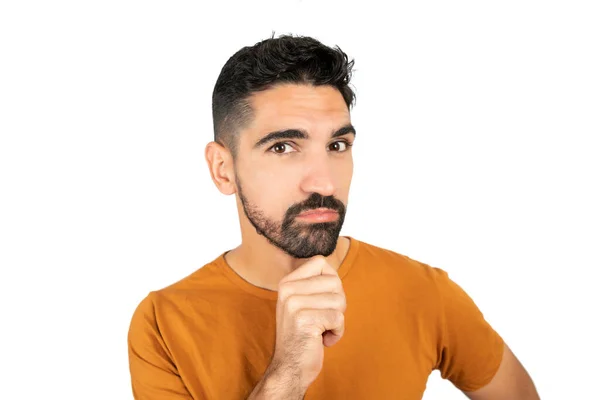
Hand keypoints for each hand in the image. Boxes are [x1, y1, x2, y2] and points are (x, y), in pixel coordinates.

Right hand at [265, 255, 346, 393]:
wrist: (290, 368)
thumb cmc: (304, 335)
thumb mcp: (303, 303)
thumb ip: (314, 284)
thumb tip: (329, 265)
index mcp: (287, 282)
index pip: (321, 262)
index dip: (331, 282)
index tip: (322, 301)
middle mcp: (287, 290)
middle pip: (334, 281)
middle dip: (337, 303)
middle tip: (322, 319)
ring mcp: (293, 304)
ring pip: (339, 301)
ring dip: (337, 320)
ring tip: (321, 330)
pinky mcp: (303, 320)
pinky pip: (338, 319)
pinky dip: (336, 333)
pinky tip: (322, 340)